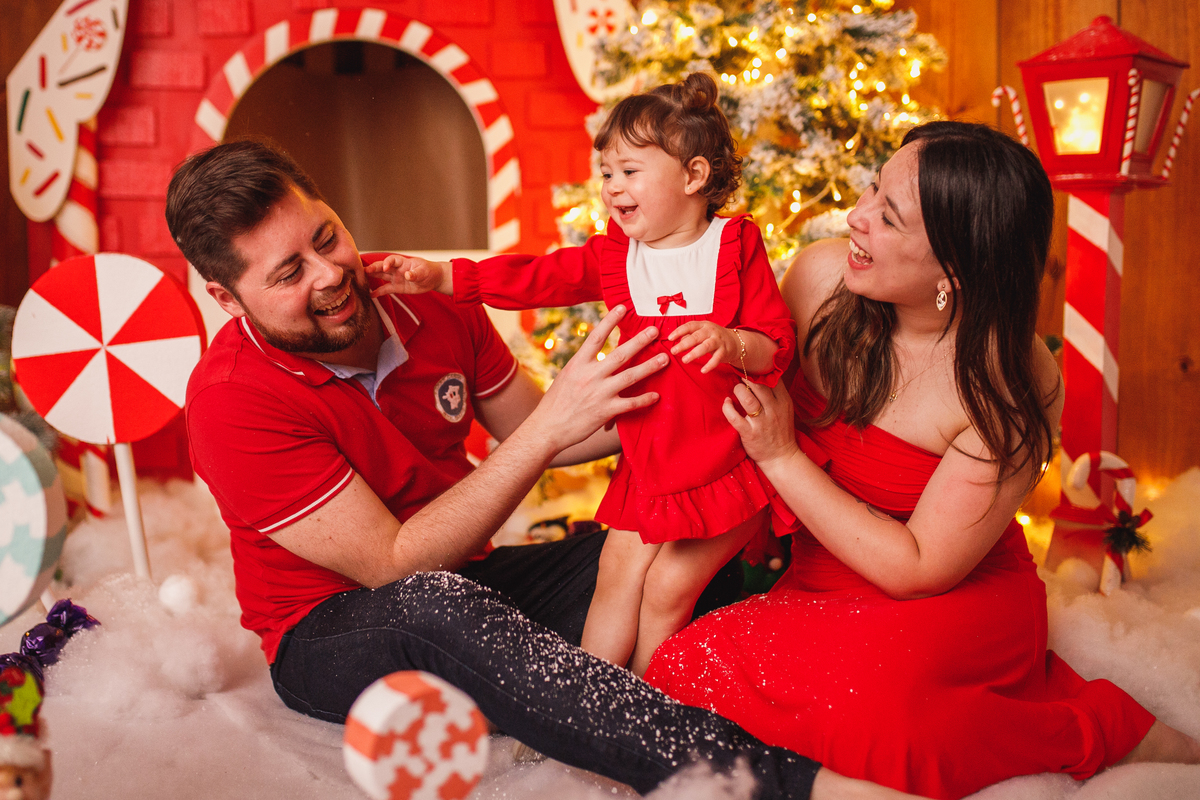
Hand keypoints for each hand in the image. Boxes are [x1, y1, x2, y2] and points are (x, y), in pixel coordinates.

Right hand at [365, 255, 451, 296]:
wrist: (433, 279)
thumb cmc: (429, 271)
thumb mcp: (424, 271)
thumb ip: (415, 273)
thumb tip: (408, 275)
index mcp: (403, 262)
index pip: (391, 260)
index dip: (387, 263)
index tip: (385, 268)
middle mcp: (396, 269)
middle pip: (382, 267)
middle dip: (373, 268)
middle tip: (364, 271)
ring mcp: (396, 278)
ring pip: (381, 276)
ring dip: (372, 278)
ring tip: (362, 280)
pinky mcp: (397, 287)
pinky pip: (386, 289)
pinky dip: (378, 292)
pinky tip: (371, 295)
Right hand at [533, 305, 665, 451]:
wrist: (547, 428)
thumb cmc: (556, 403)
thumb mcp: (566, 377)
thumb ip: (583, 365)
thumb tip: (597, 354)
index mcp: (578, 364)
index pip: (596, 337)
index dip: (610, 321)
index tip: (623, 308)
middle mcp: (590, 375)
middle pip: (620, 354)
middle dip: (640, 341)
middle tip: (655, 330)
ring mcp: (599, 393)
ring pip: (630, 376)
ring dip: (650, 366)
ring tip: (665, 359)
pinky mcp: (606, 411)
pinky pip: (631, 403)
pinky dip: (645, 399)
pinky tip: (656, 395)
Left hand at [668, 321, 738, 373]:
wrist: (736, 342)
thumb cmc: (715, 337)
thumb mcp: (702, 333)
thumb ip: (690, 336)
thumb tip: (679, 340)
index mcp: (703, 325)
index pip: (690, 326)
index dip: (679, 331)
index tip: (670, 338)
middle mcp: (711, 331)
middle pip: (696, 336)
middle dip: (684, 344)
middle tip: (674, 351)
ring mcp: (718, 341)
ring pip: (706, 346)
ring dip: (694, 353)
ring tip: (685, 360)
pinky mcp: (724, 351)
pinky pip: (716, 358)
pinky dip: (710, 365)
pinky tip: (703, 370)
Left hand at [722, 380, 799, 466]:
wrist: (781, 457)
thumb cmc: (781, 432)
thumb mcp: (785, 410)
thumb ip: (777, 394)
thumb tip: (764, 376)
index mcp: (784, 402)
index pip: (773, 380)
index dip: (760, 372)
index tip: (752, 370)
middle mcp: (773, 410)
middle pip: (758, 386)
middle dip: (746, 379)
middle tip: (741, 379)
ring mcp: (761, 422)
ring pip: (747, 399)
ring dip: (738, 390)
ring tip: (736, 391)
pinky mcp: (749, 433)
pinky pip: (734, 416)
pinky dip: (727, 407)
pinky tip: (727, 403)